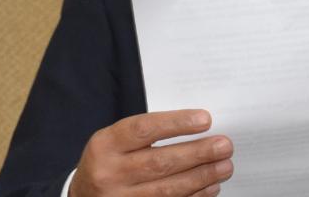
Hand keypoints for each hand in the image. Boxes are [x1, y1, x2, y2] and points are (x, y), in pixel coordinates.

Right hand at [70, 109, 232, 196]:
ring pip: (167, 190)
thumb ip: (149, 133)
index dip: (176, 123)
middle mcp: (110, 173)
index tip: (205, 119)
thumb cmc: (109, 160)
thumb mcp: (117, 140)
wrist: (84, 196)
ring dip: (201, 177)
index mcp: (105, 145)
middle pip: (160, 162)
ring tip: (224, 166)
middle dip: (198, 154)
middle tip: (225, 146)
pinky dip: (194, 196)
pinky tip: (210, 187)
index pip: (144, 129)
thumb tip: (198, 127)